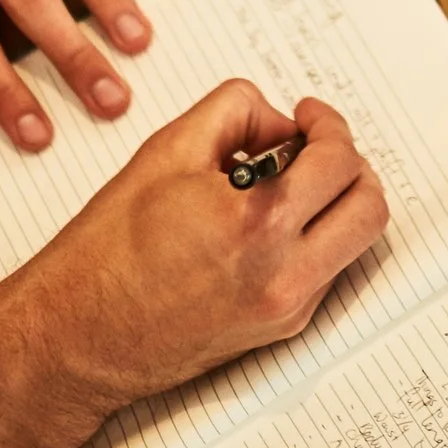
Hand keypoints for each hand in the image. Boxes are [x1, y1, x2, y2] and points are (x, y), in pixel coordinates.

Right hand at [35, 83, 387, 409]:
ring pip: (355, 242)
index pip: (338, 160)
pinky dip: (315, 235)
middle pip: (369, 207)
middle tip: (315, 145)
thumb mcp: (168, 150)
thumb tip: (278, 122)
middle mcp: (285, 276)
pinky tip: (269, 221)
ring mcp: (287, 310)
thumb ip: (236, 113)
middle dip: (350, 164)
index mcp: (260, 225)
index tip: (307, 116)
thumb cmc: (108, 252)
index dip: (327, 124)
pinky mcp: (280, 331)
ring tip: (291, 182)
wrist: (79, 334)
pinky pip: (326, 270)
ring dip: (338, 201)